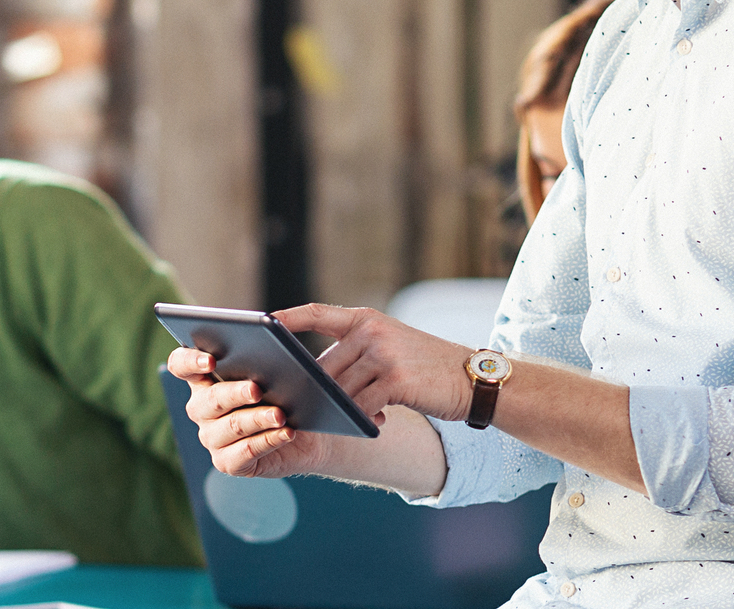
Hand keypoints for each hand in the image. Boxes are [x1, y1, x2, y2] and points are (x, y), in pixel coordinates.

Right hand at [166, 345, 333, 478]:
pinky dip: (268, 441)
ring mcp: (212, 437)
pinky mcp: (228, 462)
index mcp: (207, 376)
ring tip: (281, 415)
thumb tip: (275, 325)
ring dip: (257, 419)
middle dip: (234, 393)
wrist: (313, 434)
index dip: (189, 361)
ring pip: (230, 426)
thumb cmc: (295, 388)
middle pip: (209, 399)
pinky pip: (245, 452)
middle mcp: (203, 407)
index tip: (211, 361)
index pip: (181, 364)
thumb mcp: (287, 359)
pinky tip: (286, 432)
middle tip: (256, 389)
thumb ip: (280, 337)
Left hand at [276, 304, 474, 424]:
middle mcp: (371, 331)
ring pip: (341, 390)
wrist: (470, 378)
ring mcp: (383, 354)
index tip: (264, 323)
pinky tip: (376, 422)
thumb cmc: (425, 367)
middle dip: (315, 391)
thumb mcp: (390, 346)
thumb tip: (314, 381)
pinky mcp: (395, 379)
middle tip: (305, 409)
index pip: (318, 313)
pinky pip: (361, 406)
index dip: (289, 319)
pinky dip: (362, 419)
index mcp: (365, 319)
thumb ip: (355, 354)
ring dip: (341, 410)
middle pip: (324, 367)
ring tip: (347, 419)